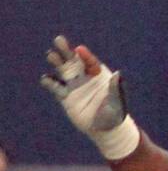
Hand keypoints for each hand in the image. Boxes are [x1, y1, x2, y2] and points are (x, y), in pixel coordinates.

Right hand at [41, 35, 139, 159]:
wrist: (106, 130)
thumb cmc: (115, 115)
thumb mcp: (117, 101)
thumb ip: (116, 88)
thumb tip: (118, 74)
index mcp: (97, 74)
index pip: (89, 61)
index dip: (84, 55)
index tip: (79, 49)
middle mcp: (83, 76)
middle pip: (72, 59)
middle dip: (65, 49)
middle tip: (59, 40)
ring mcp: (73, 84)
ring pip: (61, 69)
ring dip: (56, 61)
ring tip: (51, 55)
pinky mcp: (64, 95)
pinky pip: (54, 86)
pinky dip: (49, 81)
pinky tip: (47, 78)